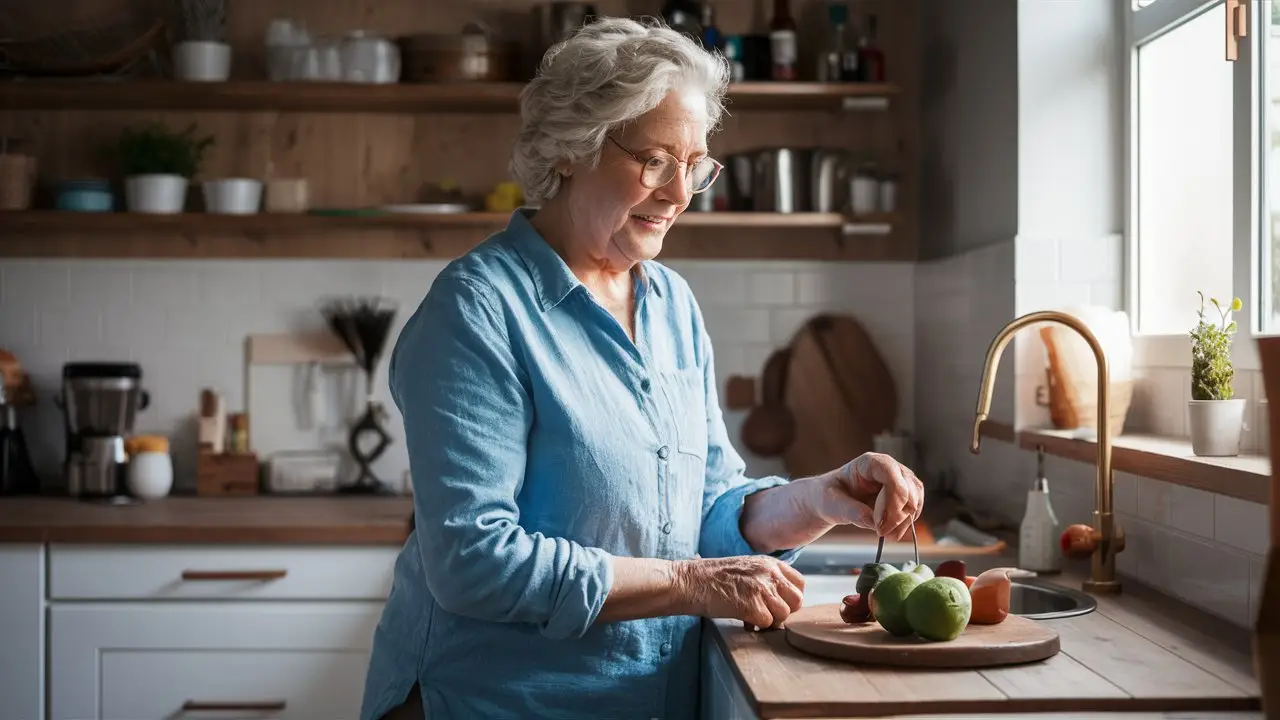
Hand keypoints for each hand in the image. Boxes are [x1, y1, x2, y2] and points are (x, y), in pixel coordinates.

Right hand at [676, 556, 805, 629]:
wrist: (689, 581)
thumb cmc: (712, 577)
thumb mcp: (745, 568)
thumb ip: (766, 579)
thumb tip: (781, 600)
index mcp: (768, 563)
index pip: (799, 583)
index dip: (790, 598)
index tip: (777, 603)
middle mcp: (769, 573)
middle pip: (797, 601)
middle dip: (784, 611)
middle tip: (766, 614)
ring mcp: (761, 589)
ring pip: (784, 615)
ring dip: (769, 621)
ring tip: (751, 617)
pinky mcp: (752, 605)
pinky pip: (767, 624)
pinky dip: (757, 626)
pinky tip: (743, 620)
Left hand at [813, 453, 923, 540]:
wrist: (832, 501)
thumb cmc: (829, 496)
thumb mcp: (831, 503)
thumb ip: (850, 511)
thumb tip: (874, 522)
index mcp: (869, 463)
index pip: (891, 474)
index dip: (890, 499)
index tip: (879, 524)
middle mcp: (889, 468)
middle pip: (907, 489)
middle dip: (896, 515)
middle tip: (881, 534)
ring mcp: (900, 480)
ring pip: (914, 500)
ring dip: (903, 522)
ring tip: (886, 537)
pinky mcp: (904, 495)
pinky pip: (913, 509)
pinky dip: (906, 524)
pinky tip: (892, 533)